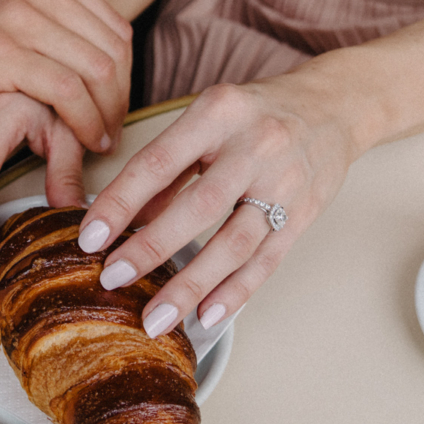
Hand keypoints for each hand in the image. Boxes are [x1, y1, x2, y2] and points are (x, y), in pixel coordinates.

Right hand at [0, 0, 131, 152]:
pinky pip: (64, 90)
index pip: (115, 26)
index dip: (127, 74)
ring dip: (107, 114)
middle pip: (111, 50)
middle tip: (115, 128)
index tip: (117, 105)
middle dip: (121, 98)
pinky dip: (83, 121)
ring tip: (101, 139)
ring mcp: (15, 17)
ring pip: (94, 70)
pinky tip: (83, 139)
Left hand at [72, 80, 360, 337]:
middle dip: (152, 247)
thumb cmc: (257, 112)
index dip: (121, 202)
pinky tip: (206, 316)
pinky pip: (266, 261)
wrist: (334, 106)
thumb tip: (123, 218)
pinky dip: (234, 292)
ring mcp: (285, 183)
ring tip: (156, 318)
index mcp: (218, 112)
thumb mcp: (207, 118)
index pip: (159, 162)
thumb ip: (168, 165)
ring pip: (235, 243)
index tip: (89, 238)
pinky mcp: (304, 215)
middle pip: (200, 205)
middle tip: (113, 279)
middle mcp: (255, 146)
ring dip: (191, 285)